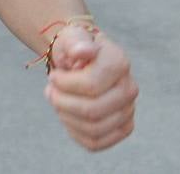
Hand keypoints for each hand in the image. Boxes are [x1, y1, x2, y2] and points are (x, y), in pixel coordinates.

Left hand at [44, 28, 138, 150]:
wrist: (81, 60)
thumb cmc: (74, 47)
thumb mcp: (71, 37)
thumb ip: (76, 42)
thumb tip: (82, 51)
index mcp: (119, 63)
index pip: (91, 86)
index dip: (63, 83)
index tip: (54, 76)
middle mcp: (129, 88)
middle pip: (92, 111)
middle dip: (61, 102)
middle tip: (50, 91)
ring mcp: (128, 111)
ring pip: (93, 129)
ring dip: (65, 116)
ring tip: (57, 101)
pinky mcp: (122, 128)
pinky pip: (95, 142)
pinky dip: (74, 132)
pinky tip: (67, 115)